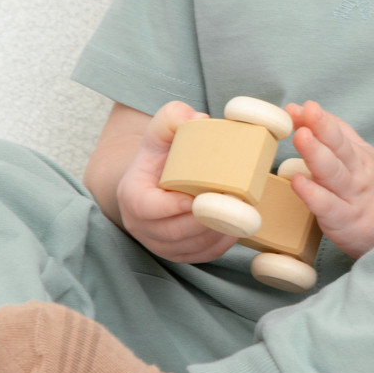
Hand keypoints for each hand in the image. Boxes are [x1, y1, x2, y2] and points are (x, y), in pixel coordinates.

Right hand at [115, 102, 238, 263]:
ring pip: (190, 247)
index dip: (174, 206)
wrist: (154, 178)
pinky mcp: (177, 254)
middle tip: (235, 204)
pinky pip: (201, 256)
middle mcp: (140, 226)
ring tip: (241, 214)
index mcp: (131, 195)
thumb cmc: (160, 153)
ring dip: (217, 233)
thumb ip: (173, 116)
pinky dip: (221, 244)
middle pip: (174, 232)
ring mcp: (158, 244)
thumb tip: (199, 118)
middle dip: (206, 220)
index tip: (200, 196)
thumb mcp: (161, 128)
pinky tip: (237, 227)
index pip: (148, 208)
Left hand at [285, 100, 373, 258]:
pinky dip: (312, 194)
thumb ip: (329, 132)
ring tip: (301, 137)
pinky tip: (298, 182)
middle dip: (321, 131)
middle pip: (338, 150)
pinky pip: (327, 206)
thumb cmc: (371, 184)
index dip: (322, 120)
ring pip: (333, 175)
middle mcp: (355, 174)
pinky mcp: (342, 220)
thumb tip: (298, 109)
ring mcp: (349, 197)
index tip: (307, 106)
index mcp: (357, 155)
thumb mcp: (358, 153)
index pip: (338, 134)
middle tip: (306, 116)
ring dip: (316, 155)